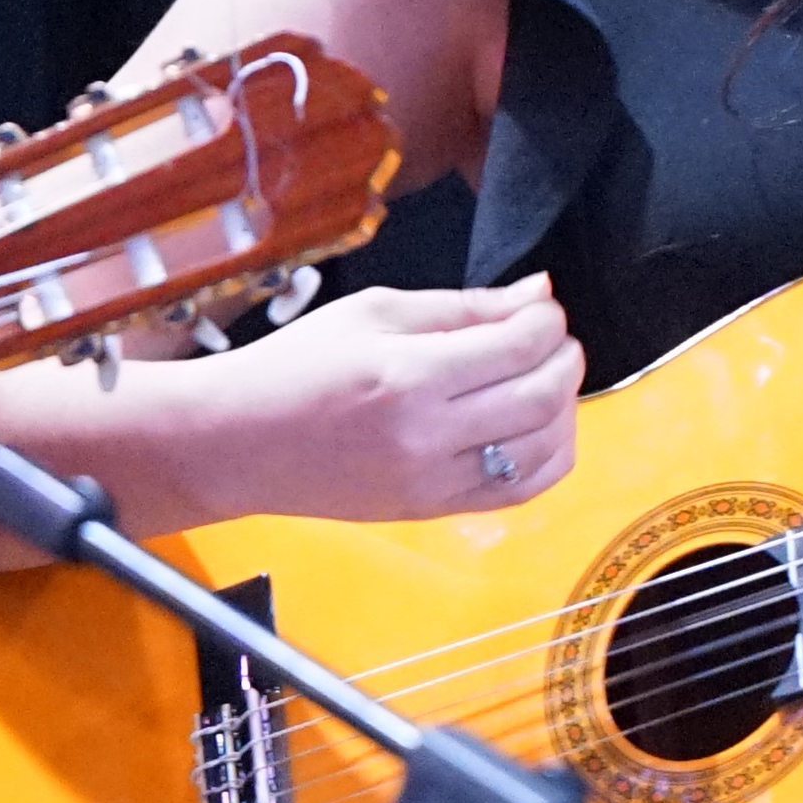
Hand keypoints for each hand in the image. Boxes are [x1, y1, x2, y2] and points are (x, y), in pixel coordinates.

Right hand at [161, 277, 586, 523]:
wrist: (237, 442)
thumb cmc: (297, 365)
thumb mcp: (375, 313)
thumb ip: (464, 305)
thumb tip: (537, 292)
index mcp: (409, 375)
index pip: (519, 346)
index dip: (547, 320)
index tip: (539, 308)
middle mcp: (427, 435)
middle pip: (543, 397)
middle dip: (565, 358)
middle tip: (551, 339)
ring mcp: (433, 482)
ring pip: (544, 450)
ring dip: (565, 407)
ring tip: (543, 378)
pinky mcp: (433, 510)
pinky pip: (519, 490)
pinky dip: (547, 456)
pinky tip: (536, 426)